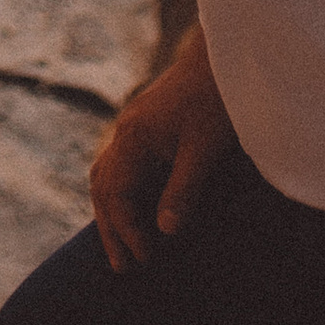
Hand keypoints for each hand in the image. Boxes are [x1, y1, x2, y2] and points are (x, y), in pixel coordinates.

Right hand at [88, 28, 236, 271]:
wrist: (222, 57)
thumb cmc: (216, 100)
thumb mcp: (205, 150)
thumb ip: (184, 190)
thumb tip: (166, 232)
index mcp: (134, 138)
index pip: (116, 194)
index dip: (128, 231)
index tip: (147, 260)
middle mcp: (126, 132)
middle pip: (103, 187)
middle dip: (112, 229)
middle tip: (124, 268)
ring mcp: (133, 127)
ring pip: (107, 175)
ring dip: (113, 212)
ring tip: (123, 245)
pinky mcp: (146, 126)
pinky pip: (122, 166)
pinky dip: (123, 194)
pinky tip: (138, 209)